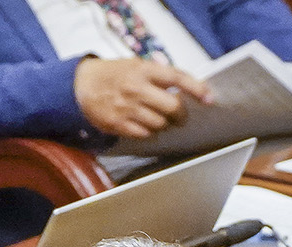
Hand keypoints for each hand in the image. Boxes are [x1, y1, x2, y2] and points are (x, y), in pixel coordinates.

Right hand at [74, 56, 212, 137]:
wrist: (82, 86)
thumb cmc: (115, 75)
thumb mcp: (136, 66)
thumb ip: (159, 76)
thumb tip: (186, 92)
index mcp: (143, 69)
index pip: (177, 78)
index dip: (196, 89)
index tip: (209, 98)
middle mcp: (136, 88)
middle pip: (172, 108)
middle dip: (181, 116)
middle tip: (180, 117)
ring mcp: (127, 108)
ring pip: (160, 124)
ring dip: (164, 125)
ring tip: (157, 118)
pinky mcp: (118, 124)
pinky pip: (145, 135)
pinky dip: (150, 132)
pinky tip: (144, 125)